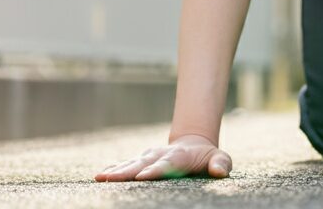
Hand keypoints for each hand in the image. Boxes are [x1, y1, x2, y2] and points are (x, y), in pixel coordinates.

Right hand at [94, 133, 231, 181]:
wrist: (194, 144)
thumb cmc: (207, 157)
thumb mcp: (219, 158)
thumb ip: (221, 163)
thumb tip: (220, 171)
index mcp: (179, 156)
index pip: (166, 165)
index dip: (155, 170)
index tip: (143, 176)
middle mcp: (160, 155)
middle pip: (142, 163)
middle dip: (127, 170)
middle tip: (111, 178)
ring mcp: (150, 157)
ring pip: (131, 163)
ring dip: (116, 170)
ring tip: (100, 176)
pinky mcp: (142, 160)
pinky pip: (126, 164)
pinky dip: (114, 168)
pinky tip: (100, 175)